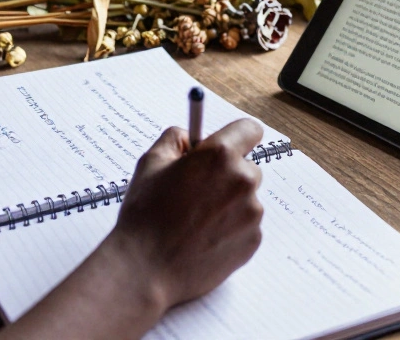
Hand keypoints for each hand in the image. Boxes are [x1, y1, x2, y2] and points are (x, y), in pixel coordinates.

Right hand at [112, 119, 264, 307]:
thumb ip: (175, 139)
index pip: (249, 129)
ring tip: (196, 219)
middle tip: (199, 190)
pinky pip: (247, 225)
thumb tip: (190, 137)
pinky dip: (231, 228)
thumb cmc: (146, 215)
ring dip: (229, 202)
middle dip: (228, 174)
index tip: (228, 145)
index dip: (236, 136)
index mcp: (220, 156)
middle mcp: (243, 181)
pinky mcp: (253, 240)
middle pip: (248, 167)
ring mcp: (252, 213)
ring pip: (246, 198)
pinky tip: (203, 237)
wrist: (146, 269)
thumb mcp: (151, 163)